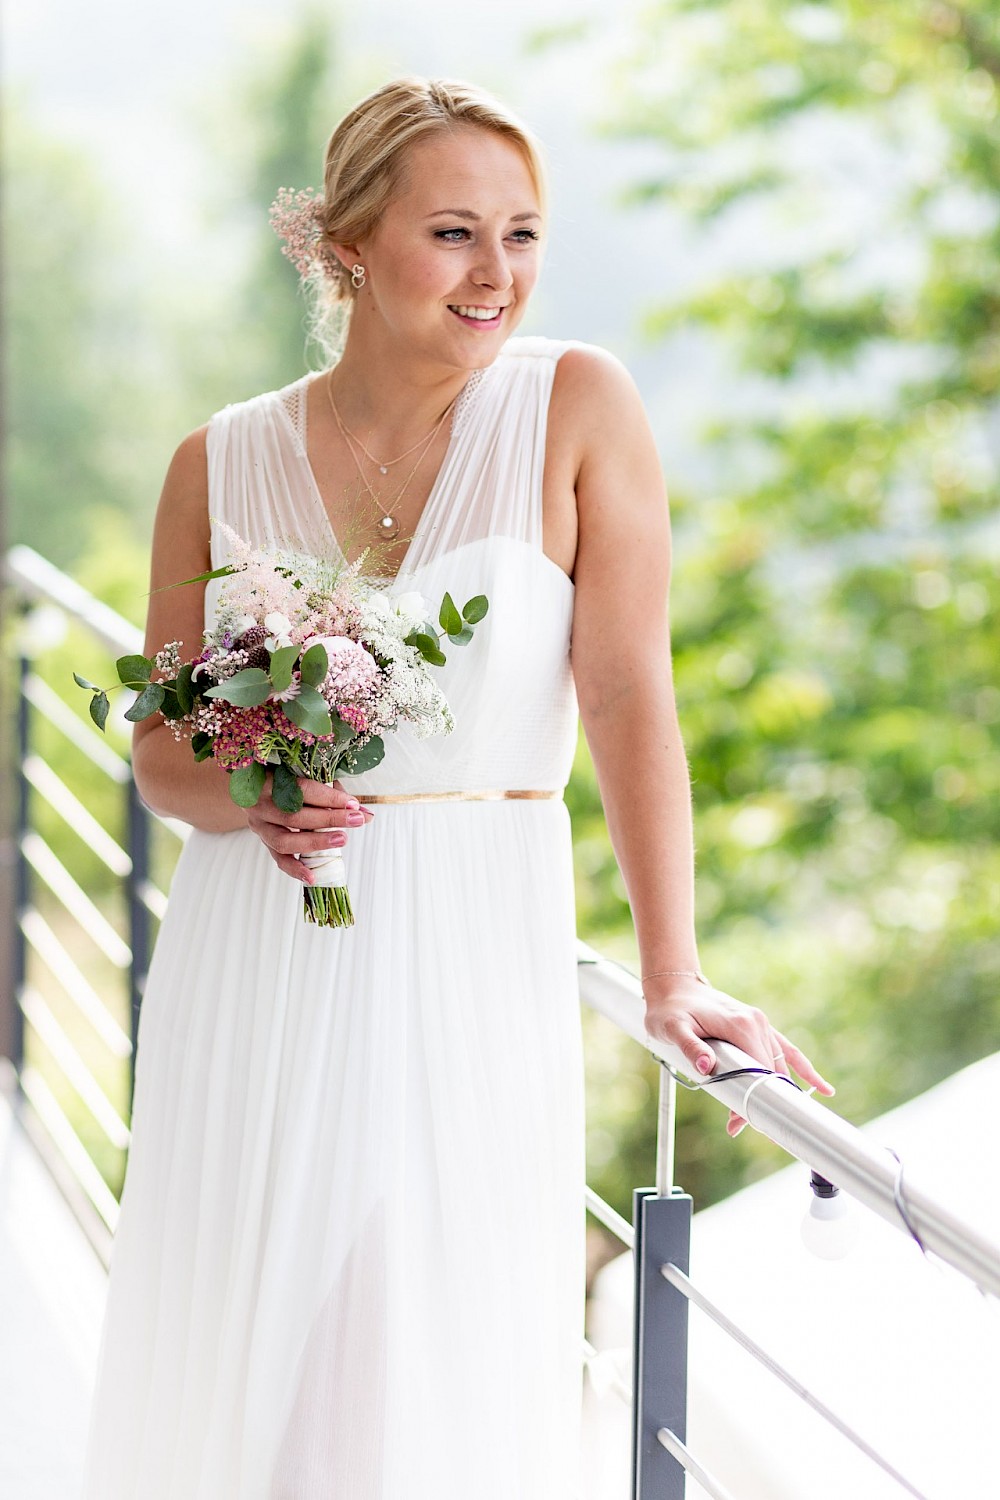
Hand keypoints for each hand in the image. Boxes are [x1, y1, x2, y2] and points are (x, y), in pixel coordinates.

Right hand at [246, 776, 374, 882]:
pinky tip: (312, 876)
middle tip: (356, 820)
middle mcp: (259, 805)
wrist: (253, 786)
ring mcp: (260, 826)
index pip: (303, 790)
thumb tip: (363, 812)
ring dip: (316, 842)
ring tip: (341, 840)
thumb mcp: (306, 774)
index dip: (329, 798)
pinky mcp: (264, 842)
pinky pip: (279, 859)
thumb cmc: (285, 777)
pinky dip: (296, 869)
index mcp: (268, 781)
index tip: (353, 804)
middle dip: (329, 819)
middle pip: (295, 816)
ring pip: (285, 841)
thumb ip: (332, 791)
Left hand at [642, 975, 834, 1137]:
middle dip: (760, 1103)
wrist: (674, 986)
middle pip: (769, 1073)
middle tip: (739, 1127)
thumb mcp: (672, 1028)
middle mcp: (757, 1023)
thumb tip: (706, 1068)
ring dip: (777, 1095)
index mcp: (742, 1024)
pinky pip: (787, 1050)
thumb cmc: (670, 1009)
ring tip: (770, 1122)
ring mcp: (761, 1024)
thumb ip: (690, 1047)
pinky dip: (803, 1069)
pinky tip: (822, 1088)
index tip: (738, 1123)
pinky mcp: (759, 1026)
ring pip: (779, 1066)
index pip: (758, 1071)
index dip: (752, 1100)